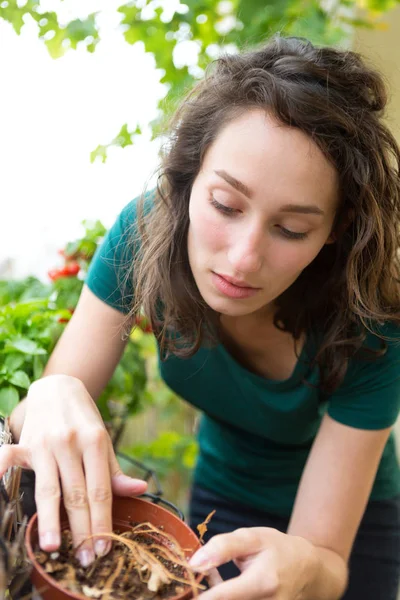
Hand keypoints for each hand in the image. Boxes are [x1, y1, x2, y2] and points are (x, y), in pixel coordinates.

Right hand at [0, 375, 146, 564]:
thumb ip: (114, 470)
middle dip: (82, 530)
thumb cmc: (84, 420)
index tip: (105, 547)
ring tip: (53, 546)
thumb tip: (140, 490)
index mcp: (95, 442)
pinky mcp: (25, 442)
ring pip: (49, 487)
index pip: (100, 490)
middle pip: (77, 494)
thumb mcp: (104, 441)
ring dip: (50, 519)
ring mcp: (46, 443)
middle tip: (86, 558)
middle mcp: (71, 443)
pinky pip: (9, 459)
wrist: (59, 387)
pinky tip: (1, 492)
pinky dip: (2, 473)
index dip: (102, 521)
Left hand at [189, 527, 316, 598]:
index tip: (184, 592)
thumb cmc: (277, 549)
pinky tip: (225, 590)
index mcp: (263, 582)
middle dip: (206, 595)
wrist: (307, 569)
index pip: (223, 597)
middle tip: (198, 581)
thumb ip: (222, 547)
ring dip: (217, 597)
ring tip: (216, 580)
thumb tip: (194, 562)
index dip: (200, 597)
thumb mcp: (251, 538)